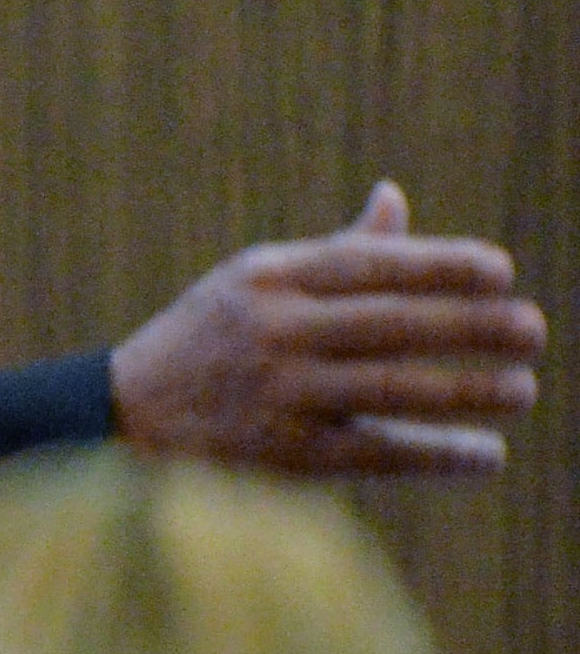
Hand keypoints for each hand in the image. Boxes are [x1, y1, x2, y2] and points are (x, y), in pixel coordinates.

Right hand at [108, 183, 545, 475]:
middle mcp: (271, 329)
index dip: (438, 265)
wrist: (120, 416)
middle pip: (388, 324)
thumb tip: (394, 197)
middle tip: (532, 331)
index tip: (501, 271)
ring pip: (387, 387)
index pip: (368, 265)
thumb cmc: (205, 340)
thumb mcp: (253, 281)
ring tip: (522, 389)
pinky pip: (371, 450)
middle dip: (467, 326)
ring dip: (463, 391)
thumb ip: (333, 251)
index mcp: (268, 277)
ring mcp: (274, 391)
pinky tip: (484, 456)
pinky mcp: (277, 452)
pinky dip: (433, 454)